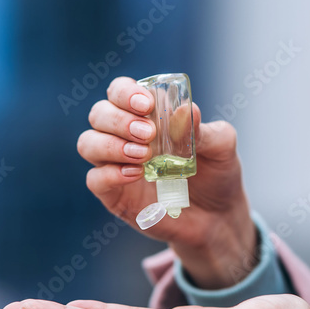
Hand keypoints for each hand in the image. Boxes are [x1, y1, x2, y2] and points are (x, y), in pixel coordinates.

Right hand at [77, 76, 255, 288]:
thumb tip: (187, 110)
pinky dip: (110, 173)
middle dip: (119, 119)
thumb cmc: (217, 173)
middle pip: (99, 114)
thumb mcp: (221, 147)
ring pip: (88, 143)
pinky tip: (136, 175)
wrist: (219, 217)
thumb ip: (204, 129)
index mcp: (147, 115)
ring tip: (143, 155)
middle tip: (147, 132)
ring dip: (111, 144)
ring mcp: (116, 165)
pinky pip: (95, 179)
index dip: (126, 93)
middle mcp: (125, 136)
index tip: (146, 104)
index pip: (120, 92)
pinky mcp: (114, 194)